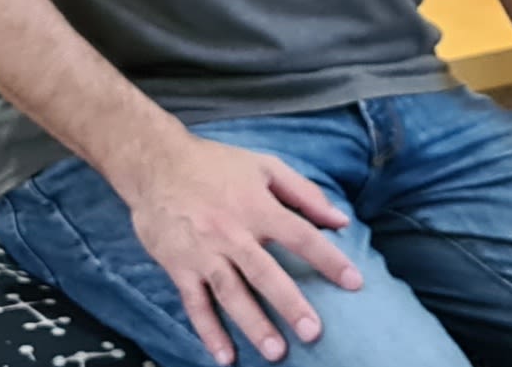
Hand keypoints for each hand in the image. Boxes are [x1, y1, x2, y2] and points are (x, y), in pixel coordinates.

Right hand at [120, 134, 362, 364]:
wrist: (157, 163)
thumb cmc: (216, 164)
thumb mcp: (263, 166)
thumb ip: (304, 192)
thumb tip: (340, 219)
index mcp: (256, 205)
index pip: (299, 235)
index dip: (328, 258)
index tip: (355, 282)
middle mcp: (232, 231)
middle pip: (264, 272)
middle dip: (289, 303)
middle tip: (313, 332)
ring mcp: (204, 251)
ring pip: (231, 292)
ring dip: (253, 324)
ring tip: (275, 352)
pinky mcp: (179, 266)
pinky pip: (195, 303)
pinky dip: (209, 331)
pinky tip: (226, 357)